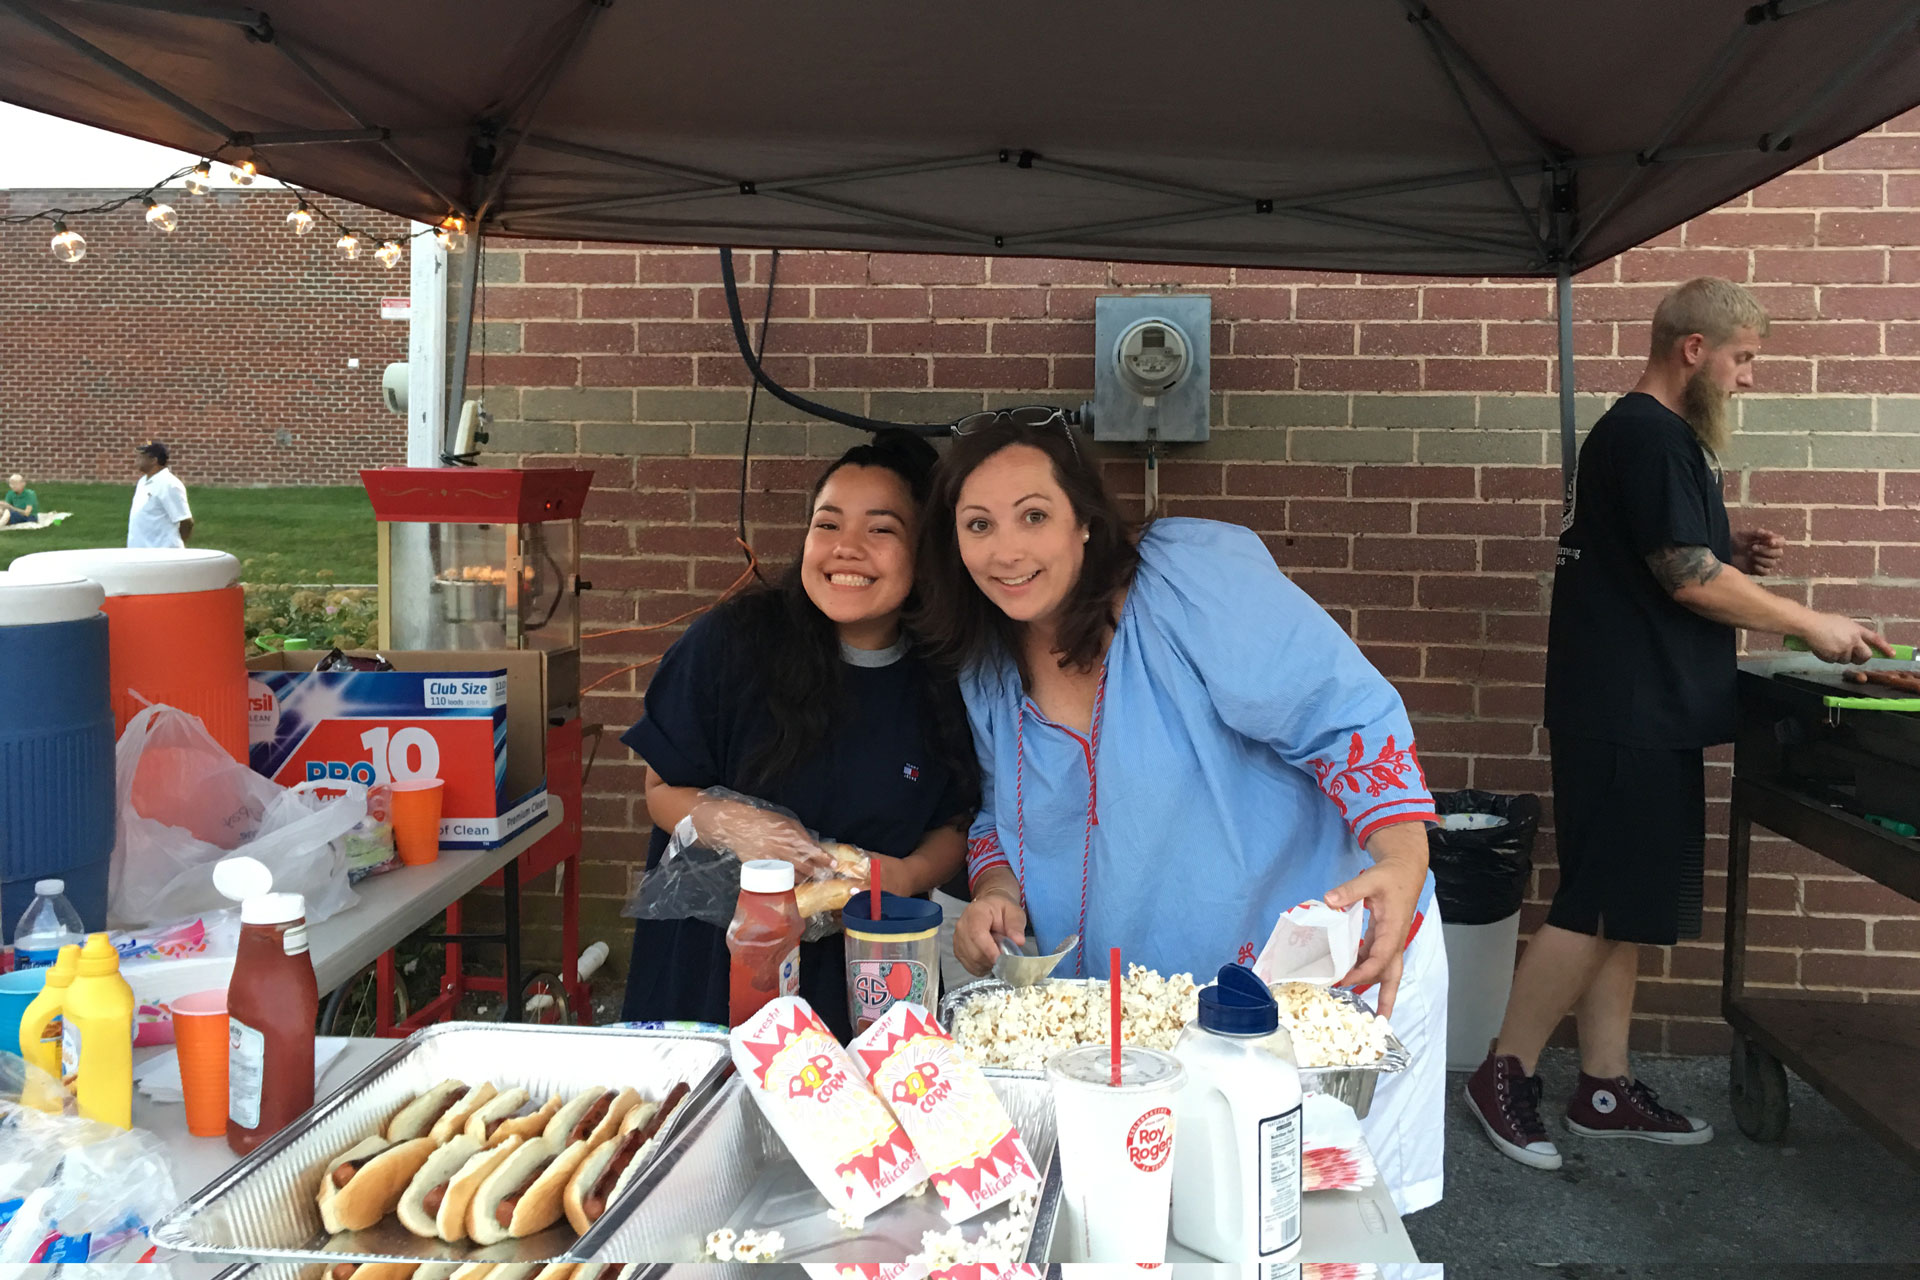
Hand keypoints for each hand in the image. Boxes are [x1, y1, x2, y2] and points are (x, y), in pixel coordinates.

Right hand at [688, 797, 834, 877]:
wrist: (741, 827)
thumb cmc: (766, 822)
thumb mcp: (788, 823)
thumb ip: (802, 836)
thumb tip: (815, 847)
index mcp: (794, 838)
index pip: (816, 853)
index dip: (827, 861)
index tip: (834, 865)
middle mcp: (786, 852)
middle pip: (809, 869)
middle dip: (819, 874)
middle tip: (825, 876)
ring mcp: (775, 863)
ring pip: (796, 877)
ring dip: (806, 879)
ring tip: (810, 879)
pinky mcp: (765, 870)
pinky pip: (781, 881)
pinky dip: (789, 883)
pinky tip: (793, 882)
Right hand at [955, 888, 1026, 976]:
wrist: (989, 908)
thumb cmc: (1001, 910)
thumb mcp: (1014, 912)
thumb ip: (1016, 925)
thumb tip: (1018, 941)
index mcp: (975, 913)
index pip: (977, 934)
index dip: (988, 950)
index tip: (1001, 959)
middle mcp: (962, 926)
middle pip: (974, 952)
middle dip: (992, 959)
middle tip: (1006, 957)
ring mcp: (958, 939)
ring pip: (972, 961)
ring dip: (989, 964)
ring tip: (998, 955)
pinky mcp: (958, 950)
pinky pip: (970, 966)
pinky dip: (983, 967)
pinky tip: (990, 959)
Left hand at [1325, 832, 1427, 1019]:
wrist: (1406, 869)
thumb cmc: (1391, 875)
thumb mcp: (1370, 878)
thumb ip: (1350, 890)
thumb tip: (1329, 900)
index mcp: (1393, 929)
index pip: (1380, 959)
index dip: (1362, 973)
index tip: (1342, 980)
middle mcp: (1394, 940)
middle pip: (1392, 975)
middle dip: (1388, 999)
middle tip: (1379, 1022)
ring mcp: (1390, 940)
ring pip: (1385, 970)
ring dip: (1375, 988)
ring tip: (1361, 1007)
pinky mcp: (1384, 936)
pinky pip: (1376, 959)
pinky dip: (1366, 971)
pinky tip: (1350, 976)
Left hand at [1733, 528, 1785, 576]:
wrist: (1721, 551)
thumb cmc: (1733, 540)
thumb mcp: (1744, 534)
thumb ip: (1758, 533)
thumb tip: (1771, 534)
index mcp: (1767, 541)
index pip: (1781, 542)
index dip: (1777, 543)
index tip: (1770, 542)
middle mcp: (1768, 551)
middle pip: (1779, 554)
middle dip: (1767, 551)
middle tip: (1753, 547)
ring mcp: (1763, 561)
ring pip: (1772, 563)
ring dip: (1762, 559)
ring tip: (1750, 555)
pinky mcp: (1757, 570)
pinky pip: (1766, 572)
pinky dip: (1760, 568)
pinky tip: (1752, 564)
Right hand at [1800, 613, 1894, 664]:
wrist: (1809, 625)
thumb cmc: (1823, 621)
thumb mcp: (1842, 623)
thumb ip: (1852, 632)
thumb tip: (1856, 643)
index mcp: (1856, 629)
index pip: (1875, 639)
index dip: (1884, 647)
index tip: (1892, 654)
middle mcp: (1853, 640)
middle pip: (1865, 655)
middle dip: (1860, 658)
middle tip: (1853, 657)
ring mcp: (1844, 649)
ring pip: (1846, 660)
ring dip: (1839, 656)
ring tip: (1829, 646)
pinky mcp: (1834, 656)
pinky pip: (1834, 661)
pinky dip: (1828, 657)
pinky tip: (1822, 648)